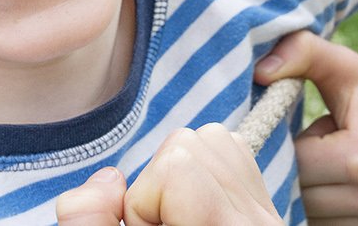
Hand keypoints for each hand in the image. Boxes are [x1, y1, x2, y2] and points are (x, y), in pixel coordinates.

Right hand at [54, 125, 278, 225]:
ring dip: (177, 174)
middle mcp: (259, 225)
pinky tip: (191, 209)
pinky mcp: (262, 206)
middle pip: (190, 144)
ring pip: (211, 139)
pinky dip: (200, 169)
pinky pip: (229, 150)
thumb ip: (90, 224)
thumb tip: (108, 177)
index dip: (141, 205)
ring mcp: (267, 214)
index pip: (178, 168)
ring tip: (174, 222)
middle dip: (155, 186)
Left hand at [256, 27, 357, 223]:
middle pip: (301, 196)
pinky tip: (340, 189)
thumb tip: (260, 71)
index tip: (306, 134)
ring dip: (313, 195)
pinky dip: (329, 213)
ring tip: (333, 170)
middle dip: (299, 172)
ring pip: (314, 217)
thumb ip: (302, 52)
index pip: (294, 164)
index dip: (289, 147)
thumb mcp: (341, 65)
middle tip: (319, 152)